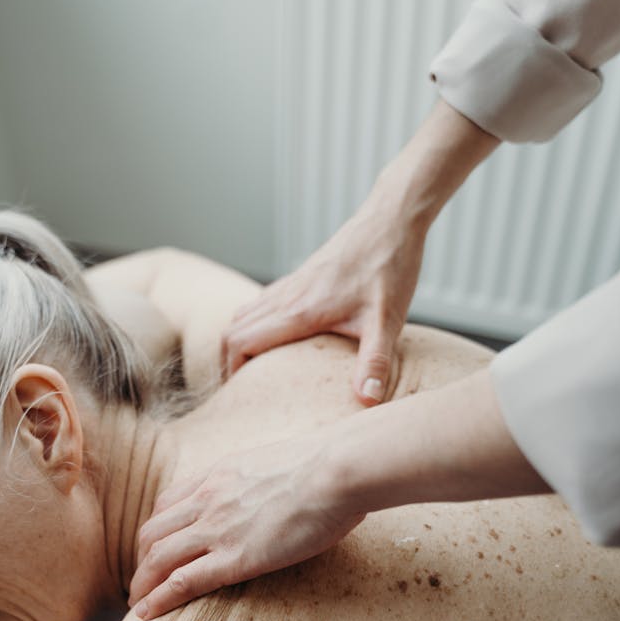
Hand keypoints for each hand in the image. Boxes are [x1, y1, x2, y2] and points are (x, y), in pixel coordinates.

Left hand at [129, 433, 363, 618]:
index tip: (156, 546)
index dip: (157, 528)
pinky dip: (158, 598)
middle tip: (143, 578)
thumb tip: (285, 487)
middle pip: (154, 530)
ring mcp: (218, 528)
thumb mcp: (283, 461)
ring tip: (137, 602)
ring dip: (142, 582)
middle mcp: (209, 499)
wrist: (338, 470)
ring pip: (158, 557)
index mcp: (220, 474)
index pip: (170, 501)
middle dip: (142, 557)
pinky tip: (146, 614)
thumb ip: (269, 477)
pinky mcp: (235, 558)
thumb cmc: (330, 465)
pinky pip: (182, 581)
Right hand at [222, 198, 424, 404]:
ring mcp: (291, 284)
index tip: (240, 395)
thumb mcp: (387, 321)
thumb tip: (367, 401)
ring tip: (252, 369)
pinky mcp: (302, 276)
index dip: (231, 371)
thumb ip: (374, 362)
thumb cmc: (390, 267)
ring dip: (240, 341)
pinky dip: (256, 323)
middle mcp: (287, 296)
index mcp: (298, 311)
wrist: (391, 219)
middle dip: (228, 361)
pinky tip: (278, 338)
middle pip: (233, 329)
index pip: (240, 341)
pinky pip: (263, 302)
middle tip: (240, 390)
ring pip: (245, 313)